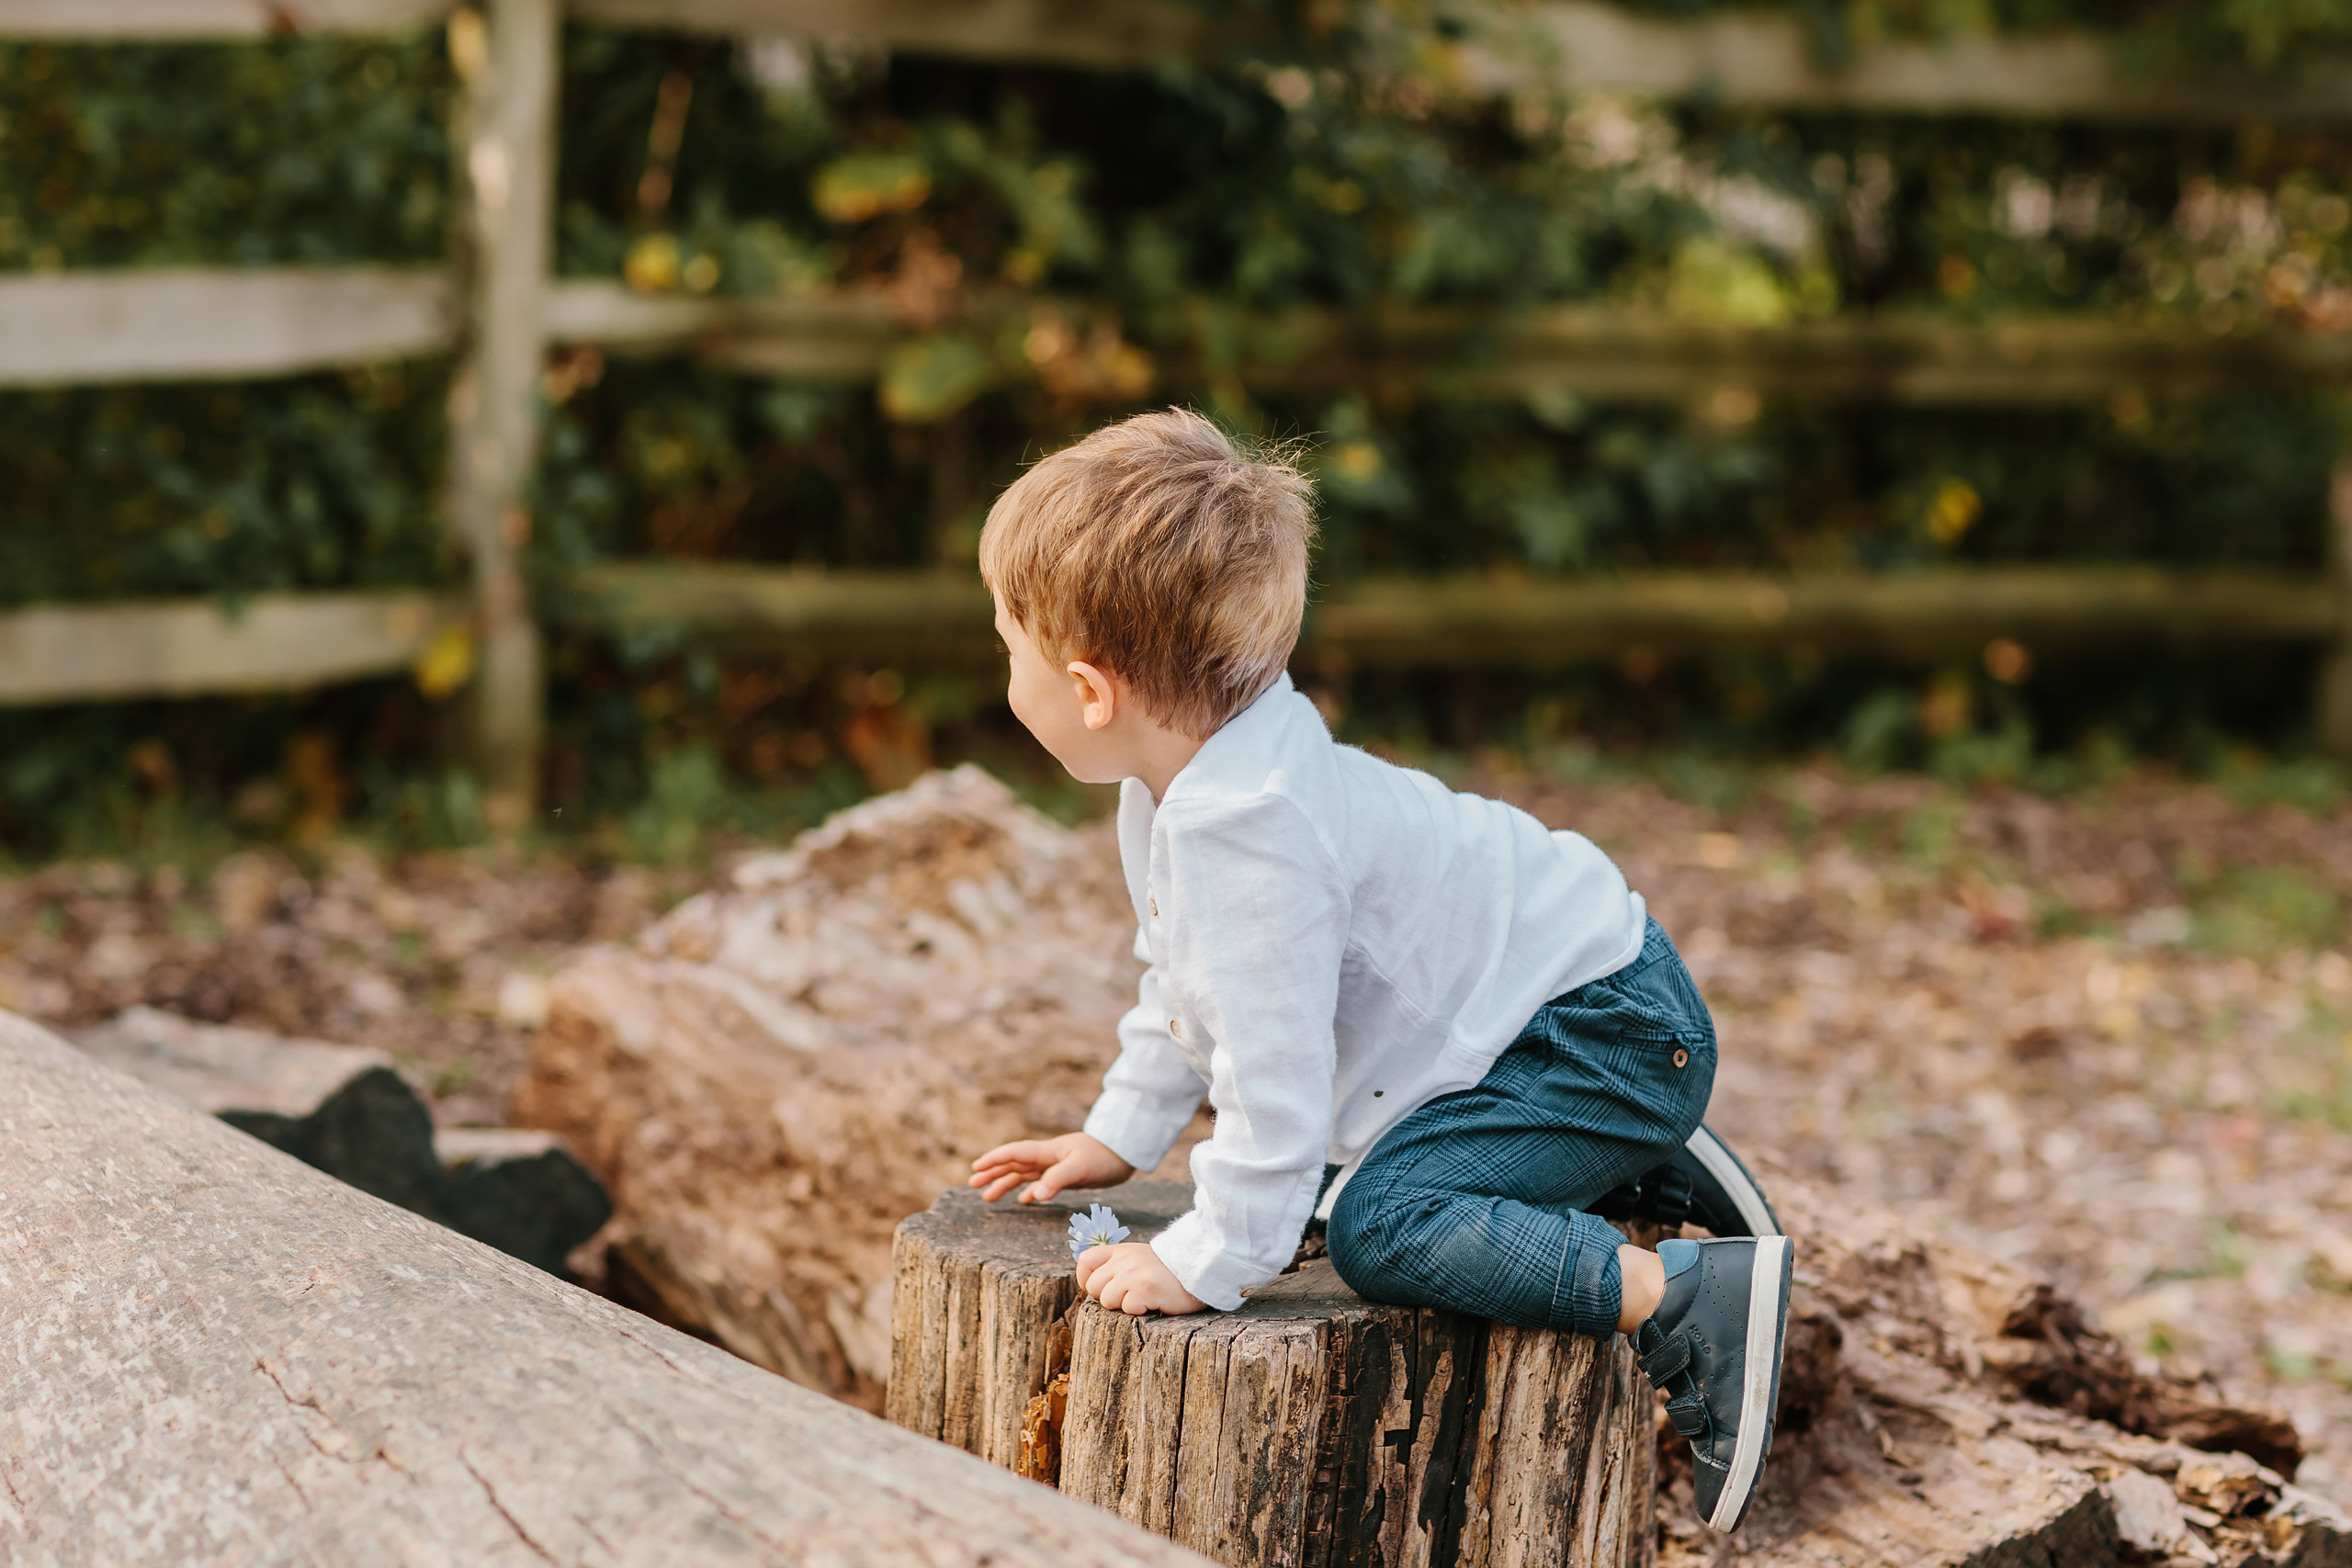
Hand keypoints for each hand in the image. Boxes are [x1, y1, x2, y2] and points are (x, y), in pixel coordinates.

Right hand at [968, 1131, 1133, 1203]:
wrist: (1126, 1152)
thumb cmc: (1104, 1157)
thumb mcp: (1080, 1169)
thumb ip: (1056, 1180)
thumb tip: (1034, 1197)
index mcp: (1048, 1152)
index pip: (1015, 1153)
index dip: (994, 1160)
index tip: (975, 1168)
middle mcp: (1049, 1157)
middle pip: (1014, 1164)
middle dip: (993, 1172)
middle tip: (972, 1183)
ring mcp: (1057, 1165)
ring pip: (1025, 1174)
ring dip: (1007, 1183)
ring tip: (988, 1197)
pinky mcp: (1067, 1175)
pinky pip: (1042, 1182)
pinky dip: (1031, 1191)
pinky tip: (1026, 1201)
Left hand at [1075, 1240, 1204, 1315]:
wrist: (1200, 1269)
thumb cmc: (1168, 1271)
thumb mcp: (1139, 1258)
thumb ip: (1117, 1264)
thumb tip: (1091, 1283)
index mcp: (1120, 1250)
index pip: (1085, 1260)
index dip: (1086, 1279)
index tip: (1101, 1289)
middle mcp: (1124, 1259)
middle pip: (1093, 1287)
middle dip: (1108, 1297)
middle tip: (1130, 1296)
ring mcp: (1133, 1273)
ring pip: (1107, 1300)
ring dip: (1124, 1305)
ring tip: (1144, 1298)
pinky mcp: (1145, 1289)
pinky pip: (1127, 1308)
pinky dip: (1140, 1310)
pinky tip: (1154, 1302)